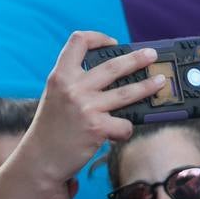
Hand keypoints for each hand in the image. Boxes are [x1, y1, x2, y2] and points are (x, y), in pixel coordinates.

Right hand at [19, 30, 165, 185]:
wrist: (39, 160)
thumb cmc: (50, 130)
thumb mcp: (55, 98)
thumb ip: (75, 83)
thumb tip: (112, 75)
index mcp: (60, 76)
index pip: (79, 42)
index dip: (98, 38)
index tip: (112, 43)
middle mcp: (73, 88)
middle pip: (114, 65)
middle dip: (137, 59)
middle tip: (151, 55)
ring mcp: (86, 107)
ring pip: (128, 92)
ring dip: (148, 86)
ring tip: (160, 82)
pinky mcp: (97, 128)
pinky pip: (124, 124)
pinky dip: (124, 130)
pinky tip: (118, 133)